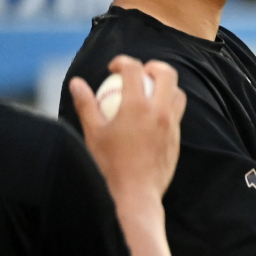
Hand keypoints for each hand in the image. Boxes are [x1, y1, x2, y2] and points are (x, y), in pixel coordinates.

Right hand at [69, 55, 184, 203]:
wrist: (136, 194)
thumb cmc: (110, 164)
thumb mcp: (93, 133)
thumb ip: (86, 104)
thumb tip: (77, 83)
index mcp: (137, 106)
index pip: (134, 69)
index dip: (123, 62)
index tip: (114, 68)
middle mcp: (159, 112)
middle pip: (168, 74)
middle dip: (154, 66)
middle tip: (140, 72)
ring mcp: (171, 125)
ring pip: (178, 94)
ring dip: (166, 87)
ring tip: (148, 92)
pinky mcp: (177, 138)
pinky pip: (177, 114)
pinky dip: (167, 106)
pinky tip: (152, 115)